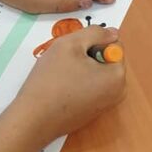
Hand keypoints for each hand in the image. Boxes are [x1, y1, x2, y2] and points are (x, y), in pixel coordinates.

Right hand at [11, 25, 125, 146]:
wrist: (33, 119)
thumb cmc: (52, 79)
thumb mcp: (70, 44)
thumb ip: (95, 33)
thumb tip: (113, 33)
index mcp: (118, 76)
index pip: (113, 44)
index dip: (92, 42)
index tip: (73, 51)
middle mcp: (118, 93)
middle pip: (105, 60)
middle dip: (86, 55)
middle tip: (63, 61)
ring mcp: (104, 105)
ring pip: (95, 73)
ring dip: (79, 68)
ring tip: (59, 74)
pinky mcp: (90, 113)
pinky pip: (88, 88)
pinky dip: (76, 83)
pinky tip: (58, 88)